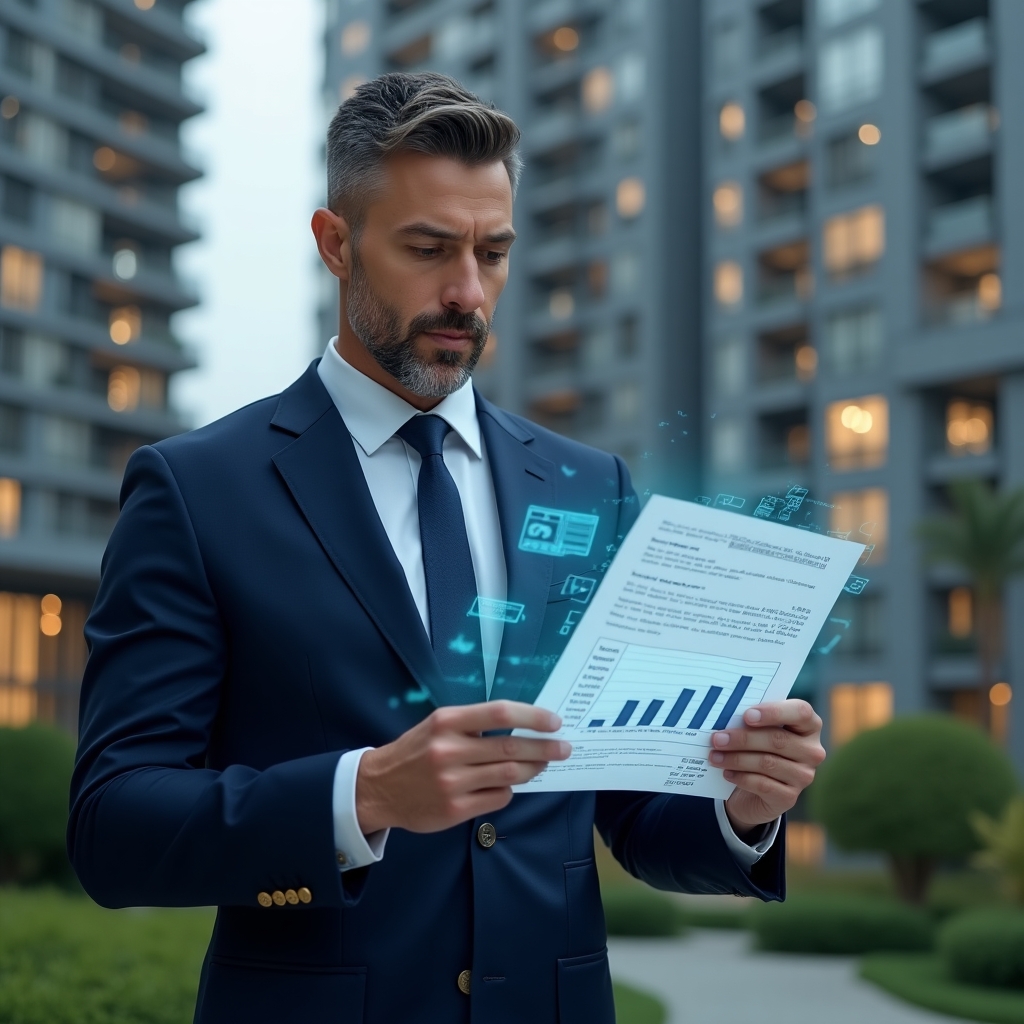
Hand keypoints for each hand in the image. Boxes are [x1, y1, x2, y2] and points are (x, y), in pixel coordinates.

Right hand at [355, 701, 569, 834]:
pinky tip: (508, 784)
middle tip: (564, 748)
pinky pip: (497, 798)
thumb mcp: (437, 726)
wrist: (377, 788)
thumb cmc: (415, 751)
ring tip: (543, 765)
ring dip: (533, 769)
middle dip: (544, 748)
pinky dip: (509, 789)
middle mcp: (449, 750)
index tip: (554, 721)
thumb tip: (522, 728)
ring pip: (509, 775)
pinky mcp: (454, 809)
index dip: (532, 716)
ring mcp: (452, 782)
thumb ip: (474, 725)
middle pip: (511, 748)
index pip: (499, 713)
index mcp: (446, 722)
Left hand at [709, 699, 824, 836]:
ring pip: (767, 763)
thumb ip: (751, 720)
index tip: (747, 715)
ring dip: (736, 759)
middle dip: (743, 738)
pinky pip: (763, 785)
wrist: (756, 789)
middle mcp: (812, 751)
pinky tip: (726, 773)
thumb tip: (725, 716)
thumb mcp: (757, 730)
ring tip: (714, 756)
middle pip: (778, 740)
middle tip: (717, 739)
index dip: (774, 712)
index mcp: (809, 725)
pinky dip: (741, 778)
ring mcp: (803, 776)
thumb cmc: (757, 747)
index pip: (801, 712)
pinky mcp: (789, 797)